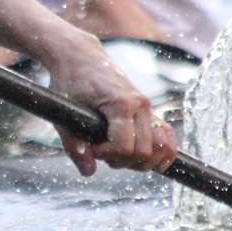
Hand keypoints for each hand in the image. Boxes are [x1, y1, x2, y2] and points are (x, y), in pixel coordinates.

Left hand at [40, 37, 177, 176]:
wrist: (81, 58)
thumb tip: (89, 172)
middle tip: (102, 151)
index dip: (107, 156)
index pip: (125, 147)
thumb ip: (74, 146)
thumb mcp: (64, 116)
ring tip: (119, 155)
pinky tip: (145, 160)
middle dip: (122, 161)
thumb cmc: (70, 83)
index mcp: (121, 104)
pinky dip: (162, 153)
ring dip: (142, 161)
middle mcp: (141, 105)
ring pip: (162, 148)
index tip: (92, 148)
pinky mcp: (150, 111)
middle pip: (144, 152)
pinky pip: (167, 137)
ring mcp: (148, 108)